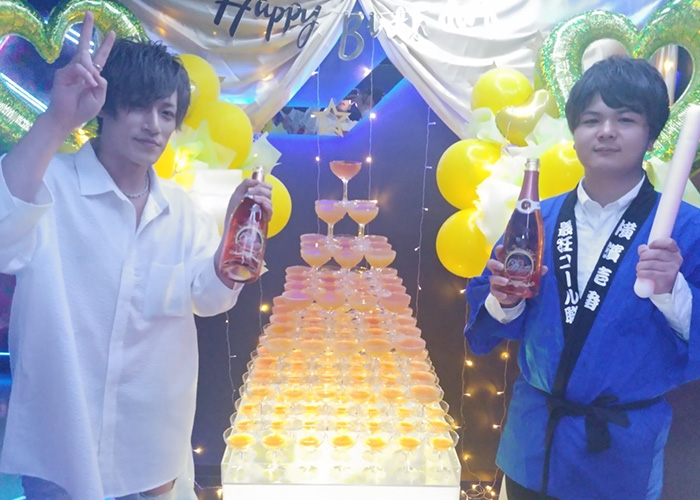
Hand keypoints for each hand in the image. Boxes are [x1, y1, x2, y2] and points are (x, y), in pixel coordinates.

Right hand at [44, 12, 115, 132]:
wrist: (67, 119)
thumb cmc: (83, 110)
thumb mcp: (100, 97)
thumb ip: (102, 84)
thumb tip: (97, 72)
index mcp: (92, 75)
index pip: (100, 57)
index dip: (106, 45)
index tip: (112, 32)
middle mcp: (81, 70)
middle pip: (85, 46)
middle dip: (87, 29)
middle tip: (89, 13)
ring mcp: (71, 70)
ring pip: (84, 59)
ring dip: (91, 71)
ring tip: (91, 84)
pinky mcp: (63, 73)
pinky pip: (79, 68)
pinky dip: (85, 76)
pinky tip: (87, 84)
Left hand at [225, 177, 272, 221]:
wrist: (230, 222)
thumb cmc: (234, 208)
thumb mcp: (238, 193)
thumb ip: (246, 183)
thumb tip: (257, 181)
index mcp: (258, 195)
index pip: (268, 187)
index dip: (263, 184)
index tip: (254, 184)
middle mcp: (263, 202)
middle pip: (269, 192)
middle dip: (259, 189)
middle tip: (250, 191)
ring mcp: (265, 210)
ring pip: (269, 200)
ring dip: (261, 196)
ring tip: (252, 197)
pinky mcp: (265, 218)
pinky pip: (270, 210)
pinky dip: (265, 204)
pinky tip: (259, 202)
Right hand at [487, 245, 547, 306]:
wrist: (513, 297)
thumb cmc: (518, 281)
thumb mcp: (526, 275)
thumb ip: (534, 271)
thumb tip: (545, 268)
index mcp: (504, 264)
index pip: (499, 254)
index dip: (499, 250)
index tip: (501, 248)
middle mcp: (498, 271)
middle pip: (490, 263)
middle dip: (494, 264)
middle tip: (502, 266)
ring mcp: (495, 281)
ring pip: (492, 278)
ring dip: (498, 279)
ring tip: (506, 282)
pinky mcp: (496, 291)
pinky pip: (494, 292)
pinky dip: (499, 293)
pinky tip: (505, 295)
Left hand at [636, 238, 681, 294]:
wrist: (666, 286)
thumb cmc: (659, 268)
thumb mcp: (655, 258)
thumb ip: (648, 250)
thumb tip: (642, 248)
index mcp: (675, 252)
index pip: (669, 242)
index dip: (657, 243)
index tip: (650, 247)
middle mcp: (676, 260)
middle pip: (656, 253)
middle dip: (643, 256)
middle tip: (640, 261)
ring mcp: (673, 269)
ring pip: (651, 264)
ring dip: (640, 266)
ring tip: (639, 268)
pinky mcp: (667, 279)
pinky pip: (650, 273)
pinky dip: (641, 273)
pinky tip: (639, 274)